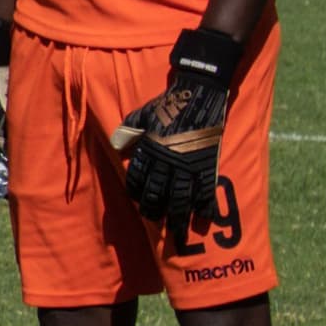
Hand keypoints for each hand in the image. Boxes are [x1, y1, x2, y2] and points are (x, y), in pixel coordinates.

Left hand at [117, 27, 238, 238]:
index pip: (139, 179)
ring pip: (182, 198)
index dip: (138, 194)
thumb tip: (116, 145)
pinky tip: (205, 220)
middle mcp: (168, 160)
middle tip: (157, 225)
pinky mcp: (209, 163)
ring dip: (179, 217)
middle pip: (160, 194)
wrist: (200, 92)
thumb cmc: (169, 103)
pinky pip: (207, 191)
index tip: (139, 205)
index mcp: (150, 149)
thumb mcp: (142, 114)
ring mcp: (190, 164)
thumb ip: (128, 130)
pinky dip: (206, 207)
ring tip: (178, 233)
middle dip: (157, 212)